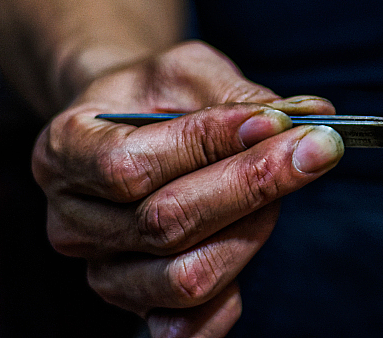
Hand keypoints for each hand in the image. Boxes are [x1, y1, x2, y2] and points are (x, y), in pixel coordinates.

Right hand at [31, 40, 343, 337]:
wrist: (122, 129)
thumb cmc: (152, 95)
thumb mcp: (184, 71)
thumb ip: (238, 94)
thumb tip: (310, 113)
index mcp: (65, 150)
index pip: (133, 165)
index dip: (210, 145)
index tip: (279, 120)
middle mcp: (71, 219)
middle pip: (164, 224)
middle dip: (251, 185)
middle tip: (318, 148)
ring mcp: (101, 269)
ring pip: (184, 277)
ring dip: (251, 230)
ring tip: (282, 184)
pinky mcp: (137, 302)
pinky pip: (186, 327)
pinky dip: (228, 302)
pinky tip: (256, 247)